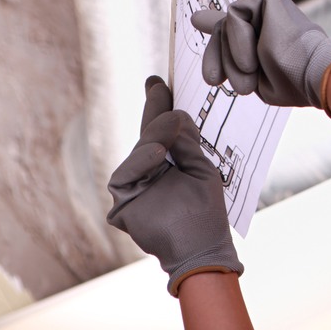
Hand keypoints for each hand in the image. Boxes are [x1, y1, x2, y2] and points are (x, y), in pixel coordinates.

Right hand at [107, 76, 242, 295]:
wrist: (202, 248)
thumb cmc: (207, 213)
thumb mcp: (203, 170)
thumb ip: (189, 144)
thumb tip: (177, 114)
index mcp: (172, 163)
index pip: (163, 130)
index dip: (159, 105)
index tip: (158, 80)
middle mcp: (151, 172)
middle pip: (147, 134)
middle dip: (154, 110)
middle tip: (160, 88)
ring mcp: (136, 186)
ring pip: (138, 151)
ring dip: (154, 137)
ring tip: (170, 129)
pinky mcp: (123, 201)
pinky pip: (125, 174)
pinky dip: (141, 161)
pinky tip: (158, 153)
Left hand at [191, 0, 330, 108]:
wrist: (314, 74)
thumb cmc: (290, 83)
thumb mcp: (253, 77)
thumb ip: (227, 52)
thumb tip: (197, 17)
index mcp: (268, 40)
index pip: (238, 27)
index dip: (215, 24)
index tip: (197, 20)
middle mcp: (267, 22)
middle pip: (223, 32)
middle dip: (215, 58)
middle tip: (215, 81)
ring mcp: (268, 8)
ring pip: (226, 27)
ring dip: (231, 57)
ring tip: (249, 72)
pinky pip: (234, 15)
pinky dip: (237, 39)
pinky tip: (252, 56)